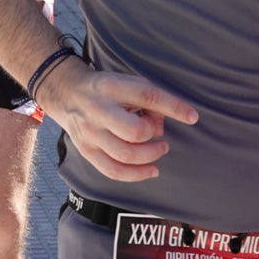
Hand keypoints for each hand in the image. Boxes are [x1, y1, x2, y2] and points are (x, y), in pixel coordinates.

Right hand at [39, 58, 198, 181]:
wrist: (66, 93)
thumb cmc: (106, 88)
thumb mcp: (126, 82)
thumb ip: (148, 100)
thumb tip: (162, 126)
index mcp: (111, 87)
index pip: (147, 96)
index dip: (173, 107)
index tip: (192, 116)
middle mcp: (98, 110)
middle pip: (134, 132)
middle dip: (154, 135)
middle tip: (161, 135)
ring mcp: (90, 133)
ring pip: (125, 156)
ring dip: (150, 157)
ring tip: (160, 150)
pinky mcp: (86, 151)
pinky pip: (113, 171)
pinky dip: (136, 175)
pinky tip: (151, 170)